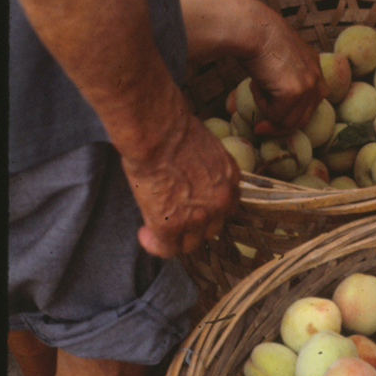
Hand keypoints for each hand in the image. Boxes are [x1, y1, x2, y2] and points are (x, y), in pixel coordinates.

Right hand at [121, 110, 239, 257]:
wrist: (157, 132)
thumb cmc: (172, 128)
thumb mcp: (202, 146)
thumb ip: (204, 166)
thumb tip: (189, 173)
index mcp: (230, 177)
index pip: (227, 206)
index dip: (209, 210)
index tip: (193, 207)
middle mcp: (221, 201)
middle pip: (211, 227)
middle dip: (193, 225)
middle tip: (173, 217)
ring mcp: (198, 216)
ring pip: (190, 243)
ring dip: (174, 238)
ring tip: (155, 228)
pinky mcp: (172, 225)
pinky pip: (166, 248)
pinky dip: (154, 244)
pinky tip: (144, 234)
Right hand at [179, 0, 327, 136]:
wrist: (252, 28)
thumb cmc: (257, 36)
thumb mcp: (278, 56)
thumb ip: (283, 75)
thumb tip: (273, 97)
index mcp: (314, 66)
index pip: (310, 102)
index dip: (291, 114)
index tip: (273, 121)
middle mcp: (317, 77)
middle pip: (304, 117)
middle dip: (281, 126)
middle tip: (260, 129)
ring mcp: (308, 86)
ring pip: (290, 121)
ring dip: (268, 111)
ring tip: (256, 88)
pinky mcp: (294, 93)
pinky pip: (276, 114)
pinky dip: (261, 104)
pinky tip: (256, 83)